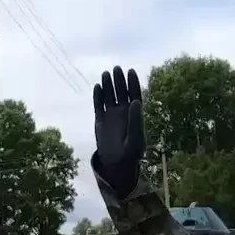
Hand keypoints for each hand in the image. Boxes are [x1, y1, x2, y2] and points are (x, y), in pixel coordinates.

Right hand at [92, 65, 144, 197]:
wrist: (117, 165)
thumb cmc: (131, 153)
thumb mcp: (136, 138)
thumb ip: (136, 121)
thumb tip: (135, 101)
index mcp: (135, 114)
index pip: (135, 94)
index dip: (133, 82)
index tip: (130, 71)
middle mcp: (123, 111)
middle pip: (122, 91)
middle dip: (119, 80)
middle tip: (116, 69)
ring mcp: (111, 115)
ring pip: (109, 95)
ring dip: (108, 84)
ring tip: (106, 74)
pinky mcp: (100, 120)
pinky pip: (99, 105)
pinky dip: (98, 96)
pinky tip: (97, 87)